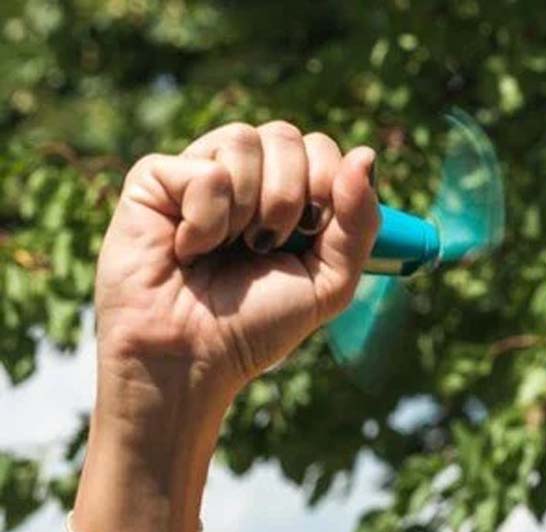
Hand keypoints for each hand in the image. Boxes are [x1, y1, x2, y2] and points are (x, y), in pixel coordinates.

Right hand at [95, 121, 379, 398]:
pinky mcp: (154, 178)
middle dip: (290, 198)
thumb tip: (366, 154)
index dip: (328, 185)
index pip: (322, 147)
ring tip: (225, 248)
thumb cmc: (257, 324)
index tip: (311, 234)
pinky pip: (205, 171)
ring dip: (248, 210)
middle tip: (266, 246)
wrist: (192, 357)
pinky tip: (188, 247)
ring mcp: (197, 170)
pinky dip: (207, 220)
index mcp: (286, 191)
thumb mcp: (330, 280)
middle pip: (288, 135)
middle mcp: (243, 174)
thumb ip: (359, 222)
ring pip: (244, 140)